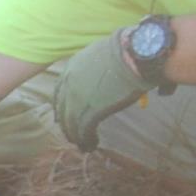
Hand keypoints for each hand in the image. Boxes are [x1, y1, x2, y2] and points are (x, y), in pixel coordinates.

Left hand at [51, 28, 151, 150]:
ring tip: (83, 145)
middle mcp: (69, 84)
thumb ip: (94, 66)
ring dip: (76, 136)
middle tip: (72, 135)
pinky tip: (90, 145)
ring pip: (71, 123)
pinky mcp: (91, 111)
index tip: (63, 117)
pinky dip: (86, 140)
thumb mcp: (100, 53)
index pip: (60, 93)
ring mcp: (78, 98)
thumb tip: (104, 72)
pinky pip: (83, 130)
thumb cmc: (128, 50)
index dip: (62, 107)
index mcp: (71, 69)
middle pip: (62, 110)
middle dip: (67, 125)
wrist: (135, 54)